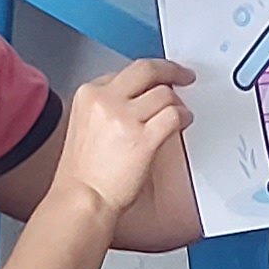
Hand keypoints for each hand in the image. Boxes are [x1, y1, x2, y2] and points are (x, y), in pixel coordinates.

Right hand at [56, 57, 193, 223]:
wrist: (83, 198)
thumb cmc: (85, 172)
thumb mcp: (86, 124)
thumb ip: (109, 106)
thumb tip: (140, 99)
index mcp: (89, 94)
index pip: (126, 72)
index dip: (148, 76)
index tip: (160, 79)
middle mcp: (105, 100)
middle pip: (146, 70)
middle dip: (171, 70)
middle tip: (184, 75)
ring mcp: (124, 118)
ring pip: (164, 94)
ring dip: (178, 103)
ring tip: (181, 113)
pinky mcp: (143, 138)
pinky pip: (174, 115)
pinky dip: (184, 116)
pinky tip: (184, 122)